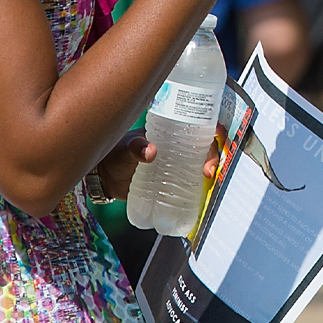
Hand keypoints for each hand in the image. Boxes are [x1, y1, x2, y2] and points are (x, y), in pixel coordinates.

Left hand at [97, 130, 224, 198]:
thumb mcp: (126, 149)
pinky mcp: (172, 182)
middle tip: (207, 171)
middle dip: (213, 157)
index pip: (197, 126)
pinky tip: (203, 195)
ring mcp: (176, 165)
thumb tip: (152, 151)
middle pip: (205, 148)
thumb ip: (136, 148)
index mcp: (170, 132)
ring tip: (207, 183)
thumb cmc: (115, 155)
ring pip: (200, 166)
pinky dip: (200, 188)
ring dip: (210, 173)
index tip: (217, 137)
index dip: (212, 130)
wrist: (105, 178)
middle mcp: (178, 147)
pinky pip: (191, 183)